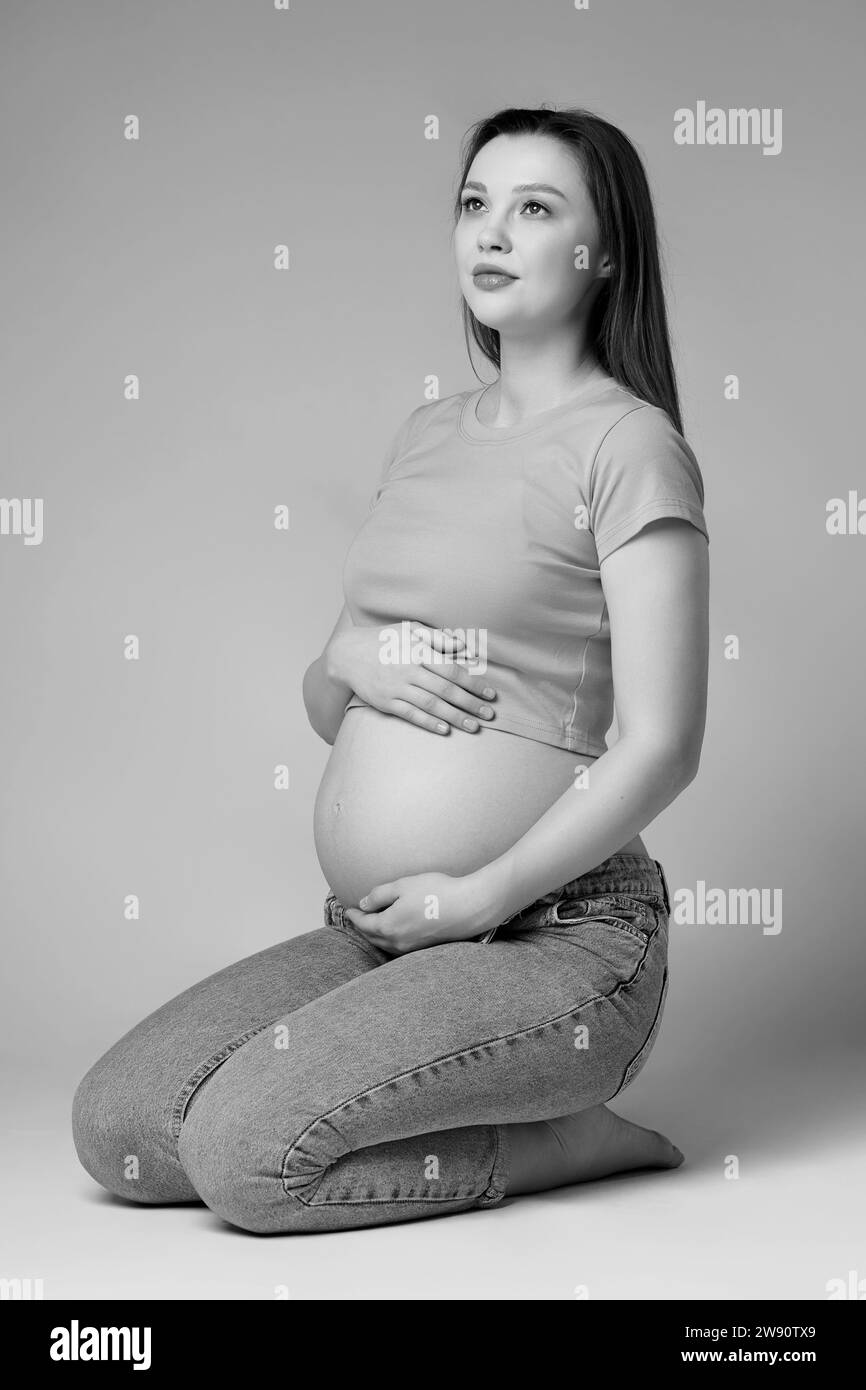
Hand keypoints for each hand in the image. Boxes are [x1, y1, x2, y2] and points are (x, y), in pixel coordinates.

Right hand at [327, 619, 496, 735]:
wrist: (346, 654)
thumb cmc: (383, 639)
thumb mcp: (409, 629)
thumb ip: (437, 638)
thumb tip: (463, 647)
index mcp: (418, 651)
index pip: (452, 670)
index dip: (474, 684)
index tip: (490, 694)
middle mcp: (409, 670)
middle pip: (446, 690)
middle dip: (470, 704)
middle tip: (489, 715)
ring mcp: (397, 688)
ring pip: (432, 705)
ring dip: (455, 717)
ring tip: (473, 727)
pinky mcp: (386, 702)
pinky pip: (411, 715)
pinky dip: (429, 723)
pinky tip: (445, 730)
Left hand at [343, 871, 495, 954]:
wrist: (468, 907)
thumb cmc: (436, 892)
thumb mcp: (403, 886)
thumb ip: (379, 895)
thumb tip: (363, 904)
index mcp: (388, 926)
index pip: (363, 924)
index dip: (354, 916)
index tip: (348, 910)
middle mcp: (397, 942)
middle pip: (372, 937)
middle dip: (362, 927)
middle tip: (356, 918)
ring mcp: (411, 948)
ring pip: (385, 944)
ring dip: (375, 935)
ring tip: (372, 924)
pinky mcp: (424, 948)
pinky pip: (398, 946)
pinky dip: (389, 939)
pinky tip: (394, 930)